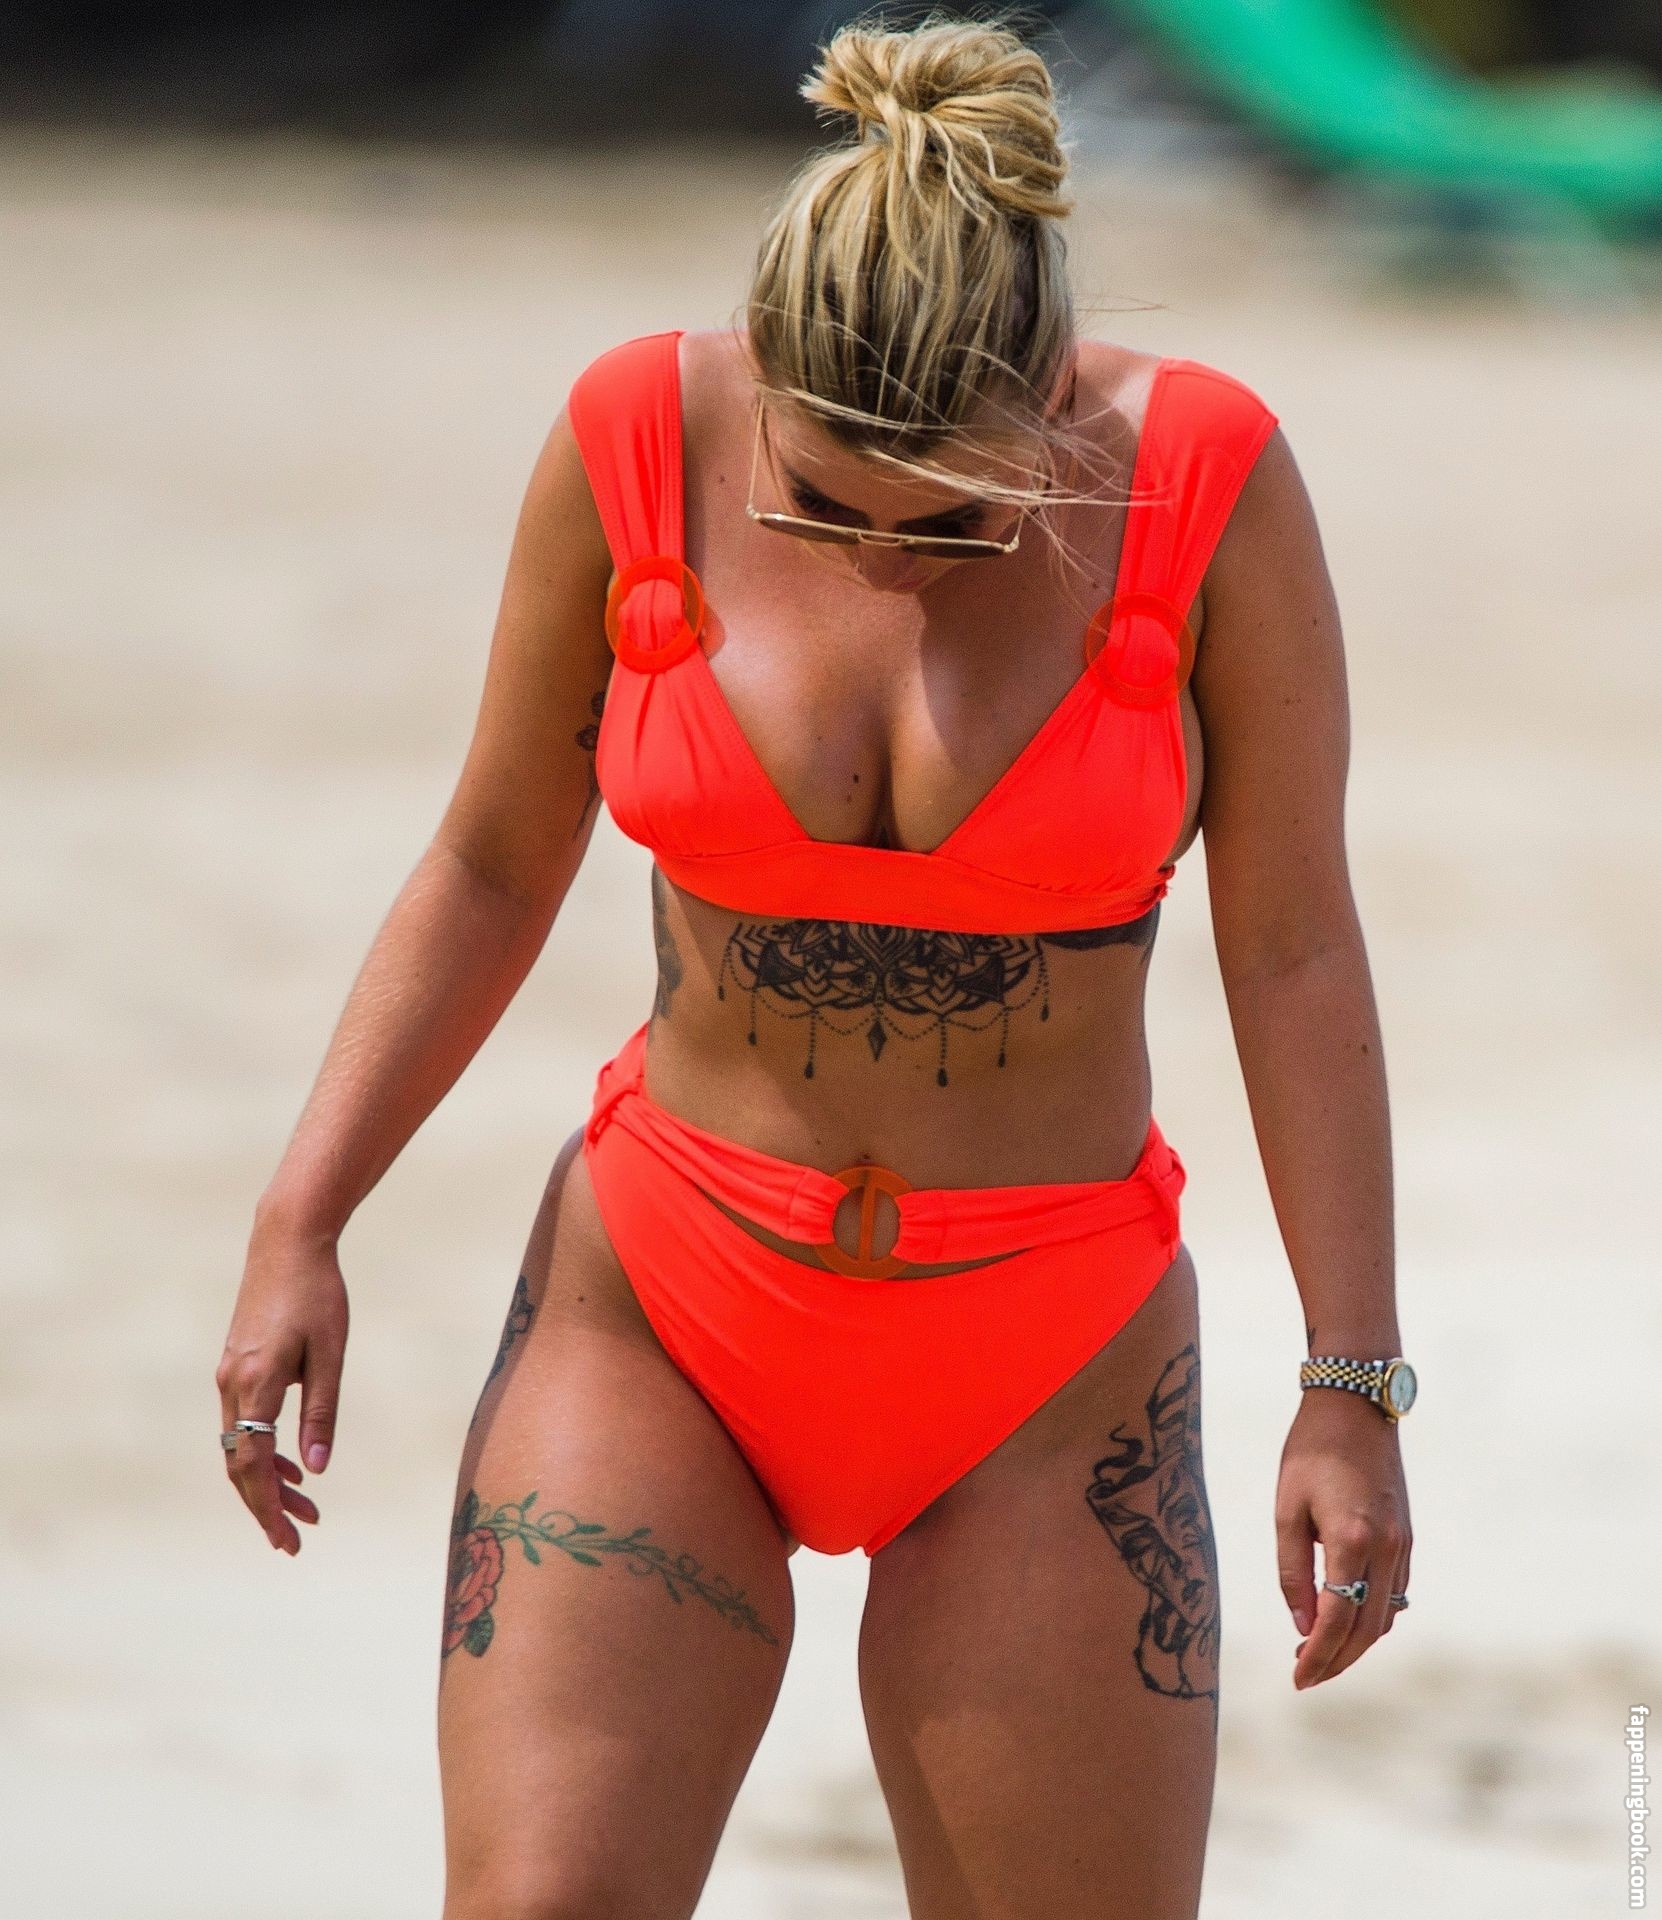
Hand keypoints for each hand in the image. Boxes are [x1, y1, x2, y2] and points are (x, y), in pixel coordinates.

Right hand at [215, 1209, 348, 1554]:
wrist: (287, 1242)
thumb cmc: (318, 1293)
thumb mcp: (330, 1353)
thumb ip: (322, 1411)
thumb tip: (318, 1466)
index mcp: (254, 1385)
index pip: (252, 1466)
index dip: (268, 1507)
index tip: (288, 1540)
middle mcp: (231, 1385)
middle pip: (240, 1464)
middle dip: (268, 1504)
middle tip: (298, 1537)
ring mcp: (228, 1375)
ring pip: (240, 1445)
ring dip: (268, 1479)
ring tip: (306, 1506)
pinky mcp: (235, 1365)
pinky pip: (242, 1423)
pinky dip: (263, 1449)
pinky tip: (294, 1462)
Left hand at [1275, 1386, 1410, 1687]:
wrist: (1355, 1404)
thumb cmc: (1310, 1451)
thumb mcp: (1287, 1510)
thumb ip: (1293, 1572)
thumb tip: (1304, 1627)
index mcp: (1352, 1541)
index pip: (1337, 1620)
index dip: (1317, 1657)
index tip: (1296, 1679)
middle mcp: (1386, 1548)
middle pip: (1367, 1630)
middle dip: (1337, 1661)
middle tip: (1305, 1676)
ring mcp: (1403, 1544)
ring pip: (1386, 1616)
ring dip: (1356, 1643)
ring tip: (1319, 1652)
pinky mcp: (1407, 1536)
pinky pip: (1396, 1593)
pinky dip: (1373, 1616)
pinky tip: (1346, 1619)